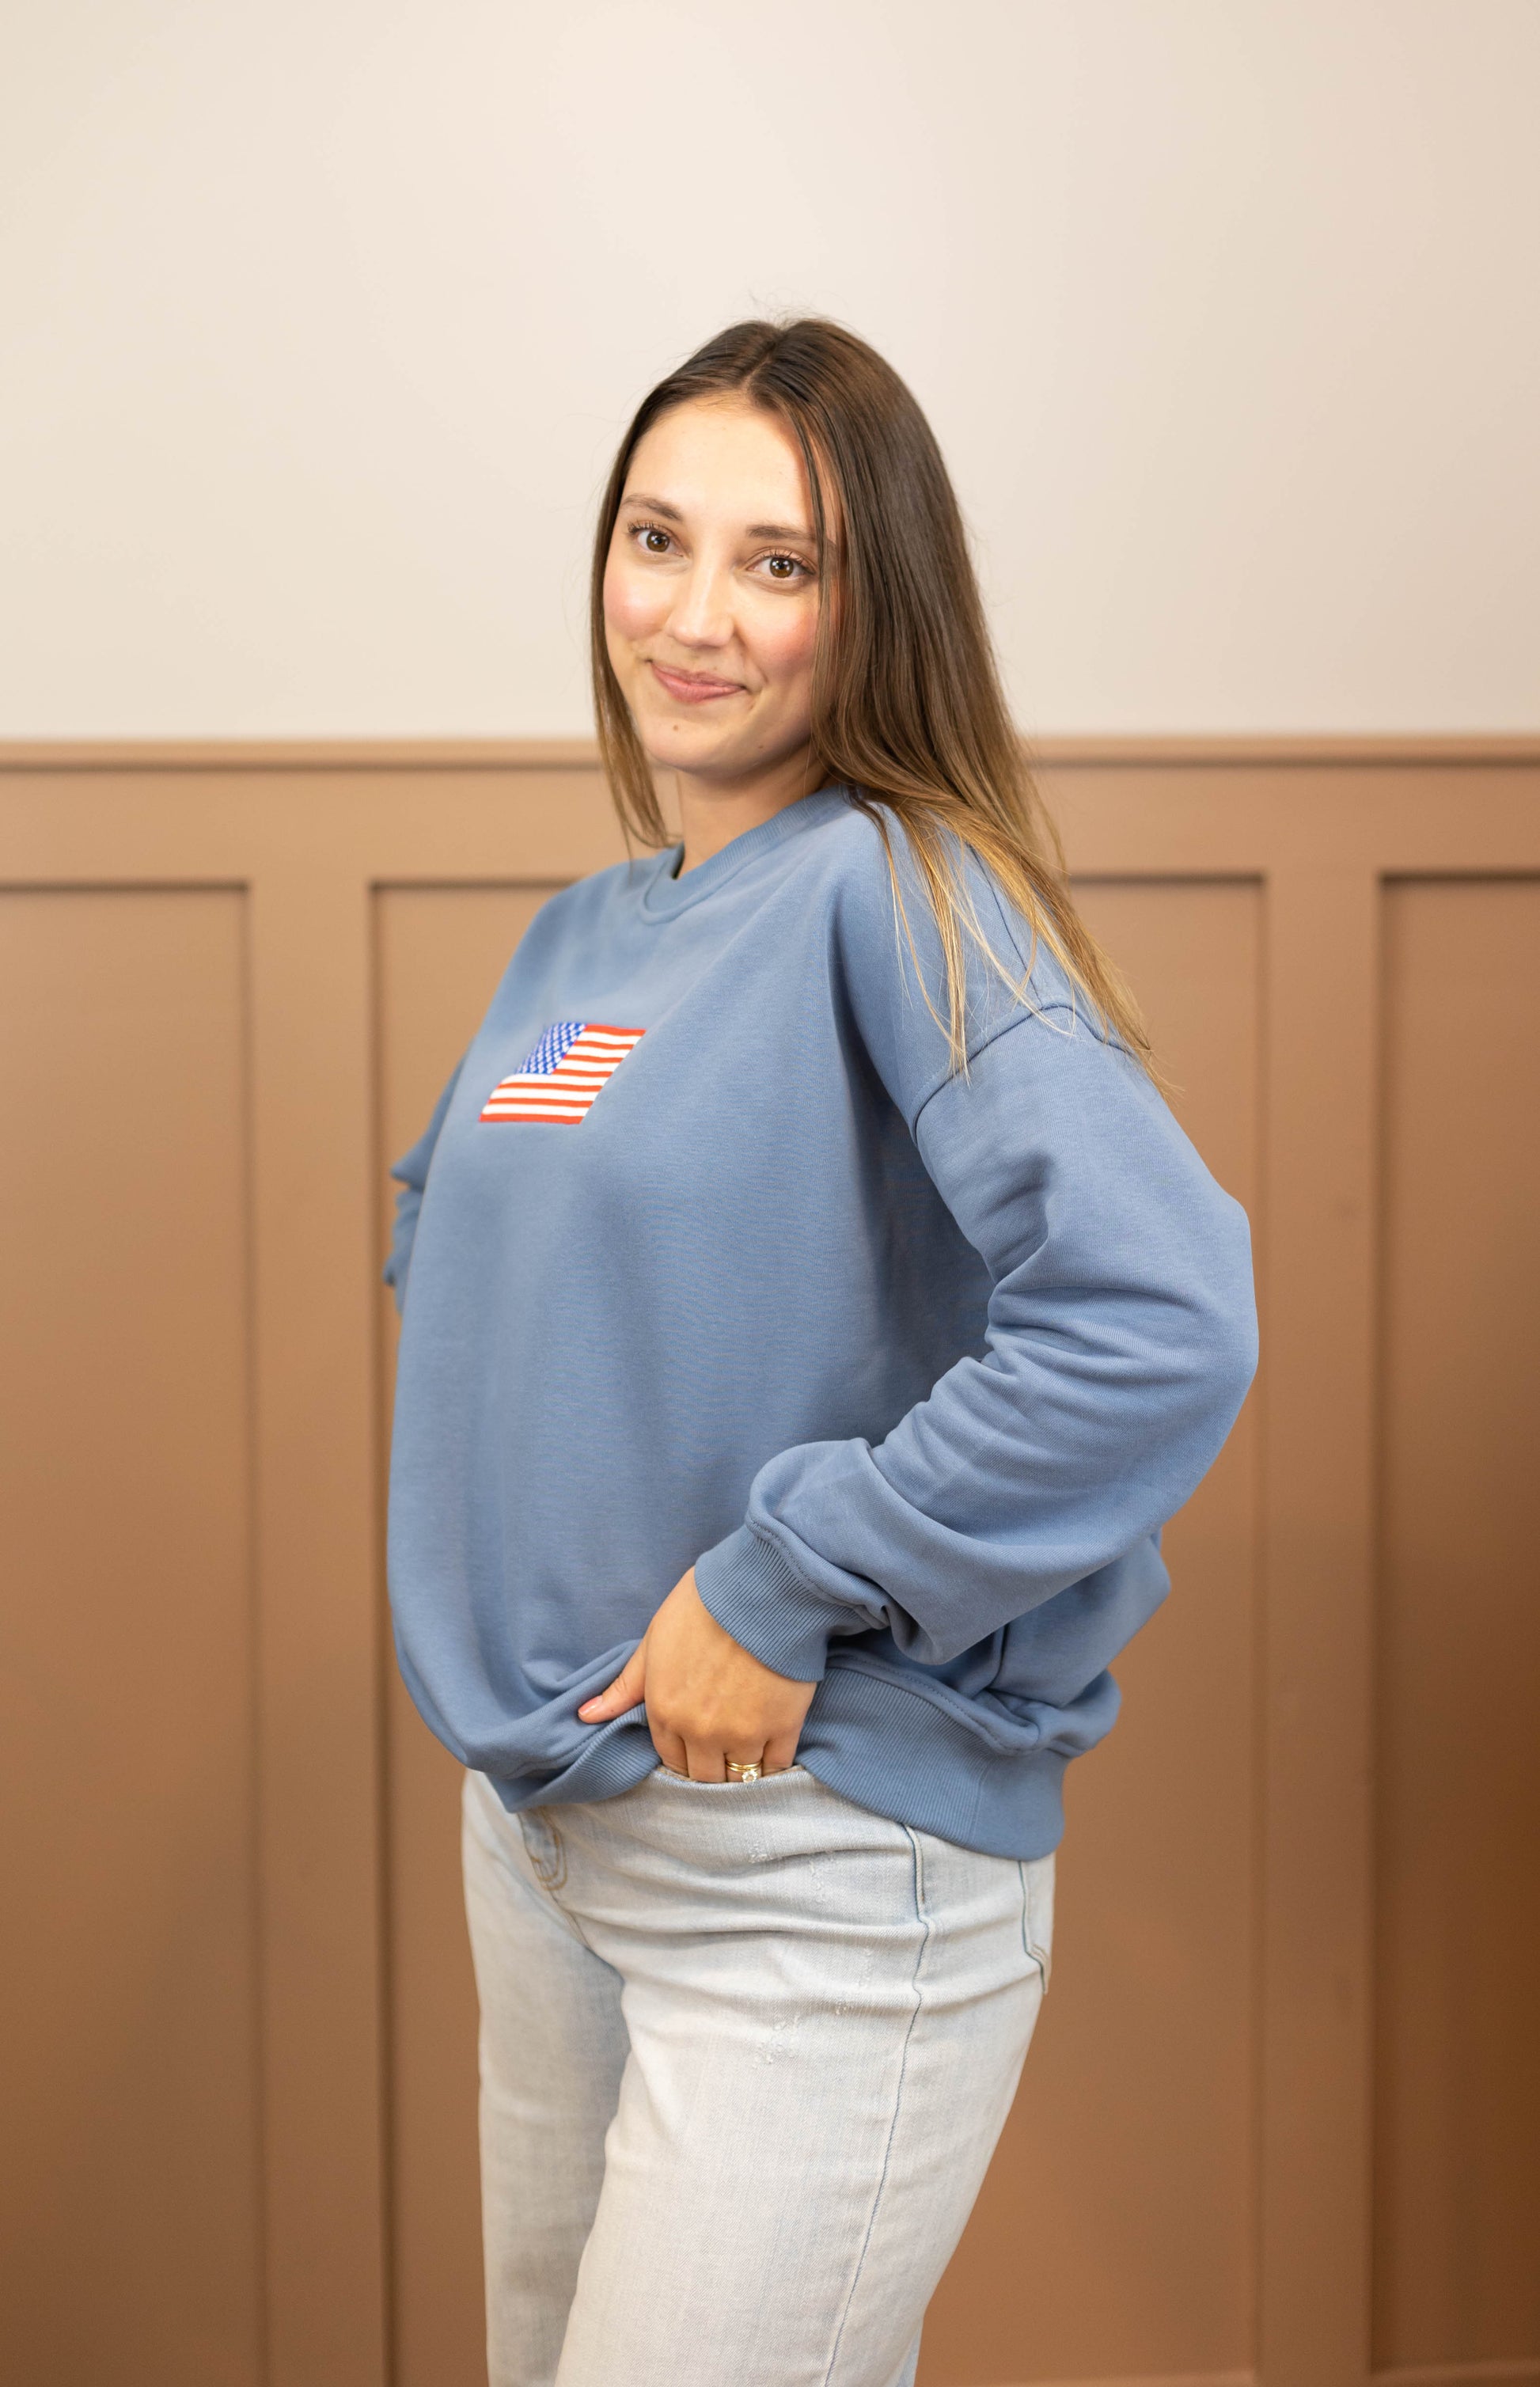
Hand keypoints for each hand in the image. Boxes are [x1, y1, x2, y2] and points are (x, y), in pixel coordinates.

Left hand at [578, 1568, 815, 1780]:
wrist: (760, 1586)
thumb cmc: (703, 1605)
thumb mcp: (654, 1640)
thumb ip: (625, 1687)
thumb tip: (585, 1715)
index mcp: (665, 1711)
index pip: (671, 1761)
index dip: (684, 1754)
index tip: (695, 1743)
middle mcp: (701, 1732)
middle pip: (705, 1778)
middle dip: (711, 1768)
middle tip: (722, 1749)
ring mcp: (743, 1734)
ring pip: (739, 1778)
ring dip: (741, 1770)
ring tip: (747, 1747)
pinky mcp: (783, 1727)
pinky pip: (776, 1766)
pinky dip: (772, 1762)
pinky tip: (772, 1745)